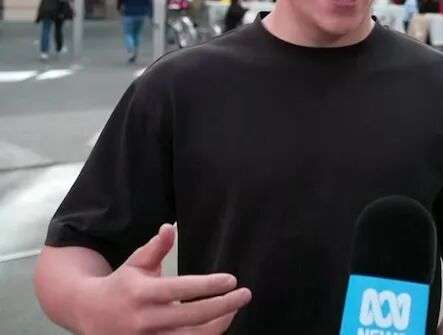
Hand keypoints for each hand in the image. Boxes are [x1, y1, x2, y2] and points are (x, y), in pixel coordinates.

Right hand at [77, 224, 251, 333]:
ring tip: (234, 309)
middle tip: (245, 294)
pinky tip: (218, 323)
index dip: (208, 285)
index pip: (181, 289)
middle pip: (192, 317)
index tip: (231, 280)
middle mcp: (144, 320)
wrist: (88, 314)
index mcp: (142, 293)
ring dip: (218, 325)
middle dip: (223, 306)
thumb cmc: (120, 284)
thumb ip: (156, 247)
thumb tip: (170, 227)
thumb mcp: (136, 262)